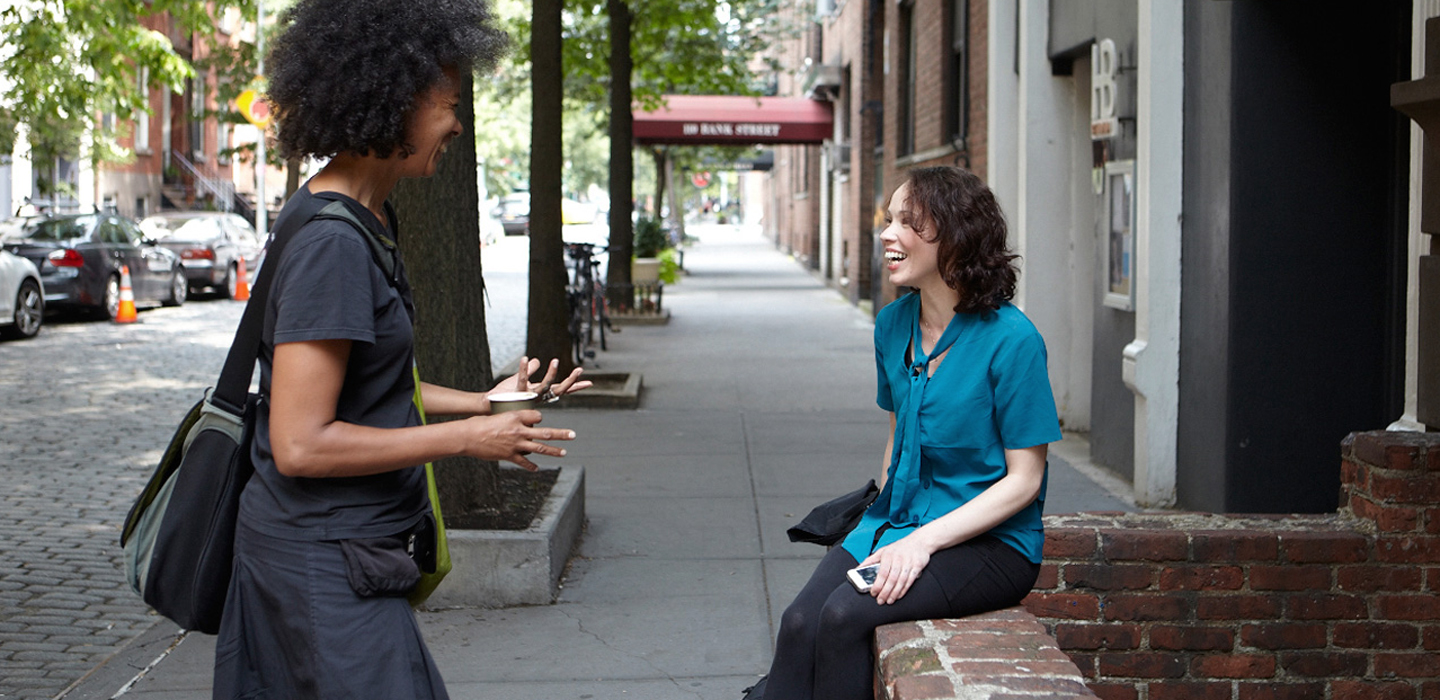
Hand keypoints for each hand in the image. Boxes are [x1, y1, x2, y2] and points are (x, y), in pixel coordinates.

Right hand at [459, 410, 575, 470]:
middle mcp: (519, 431)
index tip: (539, 420)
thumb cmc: (480, 423)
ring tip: (564, 452)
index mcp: (516, 417)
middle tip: (573, 434)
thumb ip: (512, 418)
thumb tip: (520, 423)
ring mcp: (516, 444)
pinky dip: (531, 467)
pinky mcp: (509, 456)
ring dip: (553, 451)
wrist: (468, 436)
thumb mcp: (498, 414)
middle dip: (560, 434)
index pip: (536, 416)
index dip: (539, 418)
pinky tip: (537, 469)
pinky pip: (524, 462)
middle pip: (545, 432)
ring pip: (539, 448)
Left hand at [493, 356, 592, 404]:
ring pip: (543, 386)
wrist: (490, 406)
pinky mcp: (517, 393)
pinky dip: (524, 369)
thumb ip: (530, 370)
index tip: (589, 383)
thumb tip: (537, 360)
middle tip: (579, 370)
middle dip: (570, 381)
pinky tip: (526, 359)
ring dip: (551, 374)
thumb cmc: (505, 395)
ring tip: (556, 361)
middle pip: (558, 389)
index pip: (561, 389)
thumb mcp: (520, 380)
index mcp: (540, 394)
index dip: (574, 386)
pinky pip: (522, 380)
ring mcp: (528, 396)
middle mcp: (537, 396)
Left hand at [858, 536, 932, 604]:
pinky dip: (904, 590)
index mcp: (888, 555)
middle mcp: (898, 559)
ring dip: (894, 593)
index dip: (877, 584)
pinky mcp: (917, 566)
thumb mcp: (883, 551)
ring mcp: (908, 563)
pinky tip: (899, 595)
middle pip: (891, 579)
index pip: (882, 573)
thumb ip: (870, 560)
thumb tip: (858, 568)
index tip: (873, 593)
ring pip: (901, 581)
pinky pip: (910, 581)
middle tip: (880, 600)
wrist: (919, 541)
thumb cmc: (900, 547)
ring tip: (889, 600)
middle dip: (885, 592)